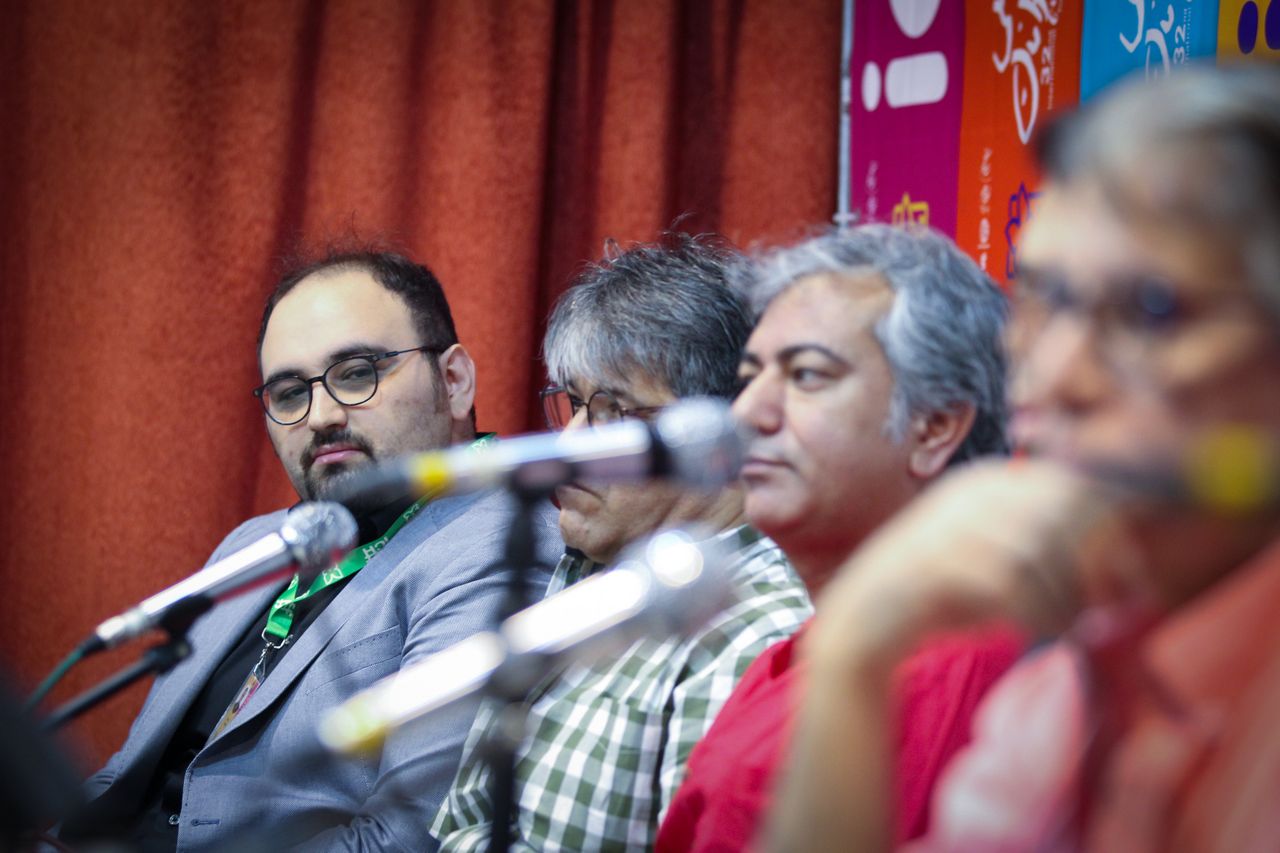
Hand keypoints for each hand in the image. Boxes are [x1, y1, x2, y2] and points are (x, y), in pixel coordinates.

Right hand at [808, 458, 1151, 674]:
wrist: (865, 625)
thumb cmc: (941, 601)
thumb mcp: (1001, 566)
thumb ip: (1051, 554)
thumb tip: (1126, 567)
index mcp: (987, 484)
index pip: (1072, 484)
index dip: (1112, 529)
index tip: (1132, 579)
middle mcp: (969, 494)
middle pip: (1062, 508)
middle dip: (1097, 561)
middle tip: (1108, 608)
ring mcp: (949, 523)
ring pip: (1040, 546)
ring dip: (1065, 595)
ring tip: (1068, 626)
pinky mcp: (935, 561)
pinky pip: (1010, 580)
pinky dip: (1037, 611)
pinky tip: (1041, 632)